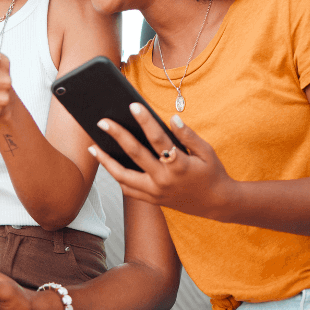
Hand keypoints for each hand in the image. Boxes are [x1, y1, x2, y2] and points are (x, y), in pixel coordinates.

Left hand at [88, 103, 237, 219]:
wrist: (217, 204)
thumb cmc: (212, 173)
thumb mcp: (206, 152)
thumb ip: (188, 136)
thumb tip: (172, 119)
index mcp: (179, 166)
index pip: (158, 139)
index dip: (145, 121)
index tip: (132, 106)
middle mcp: (164, 180)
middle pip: (134, 155)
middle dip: (117, 136)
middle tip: (102, 121)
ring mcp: (156, 193)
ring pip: (123, 177)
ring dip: (106, 161)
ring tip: (93, 147)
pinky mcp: (153, 200)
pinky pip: (128, 190)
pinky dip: (116, 177)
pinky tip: (108, 164)